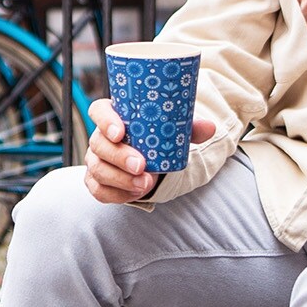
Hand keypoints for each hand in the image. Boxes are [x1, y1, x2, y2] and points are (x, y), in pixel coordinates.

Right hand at [82, 99, 217, 204]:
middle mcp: (100, 138)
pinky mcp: (97, 182)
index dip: (105, 120)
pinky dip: (117, 194)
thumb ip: (190, 129)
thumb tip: (209, 128)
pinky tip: (135, 194)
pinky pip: (99, 190)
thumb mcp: (173, 132)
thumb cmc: (156, 141)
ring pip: (98, 169)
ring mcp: (96, 160)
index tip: (121, 132)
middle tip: (141, 165)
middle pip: (99, 144)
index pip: (99, 111)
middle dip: (119, 156)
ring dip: (121, 179)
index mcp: (113, 117)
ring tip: (145, 184)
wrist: (151, 163)